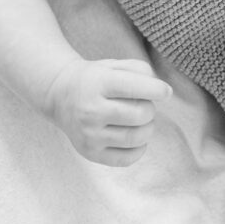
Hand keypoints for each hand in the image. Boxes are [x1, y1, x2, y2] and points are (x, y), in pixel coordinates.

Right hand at [44, 57, 172, 165]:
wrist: (59, 95)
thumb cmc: (94, 79)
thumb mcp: (113, 65)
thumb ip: (140, 70)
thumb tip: (162, 91)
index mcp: (97, 83)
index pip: (133, 88)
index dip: (157, 90)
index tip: (165, 91)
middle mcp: (91, 110)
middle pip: (140, 114)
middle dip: (150, 108)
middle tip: (143, 104)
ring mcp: (89, 135)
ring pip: (137, 137)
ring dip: (147, 128)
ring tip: (139, 120)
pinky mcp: (91, 153)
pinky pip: (127, 159)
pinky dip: (139, 148)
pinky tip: (134, 136)